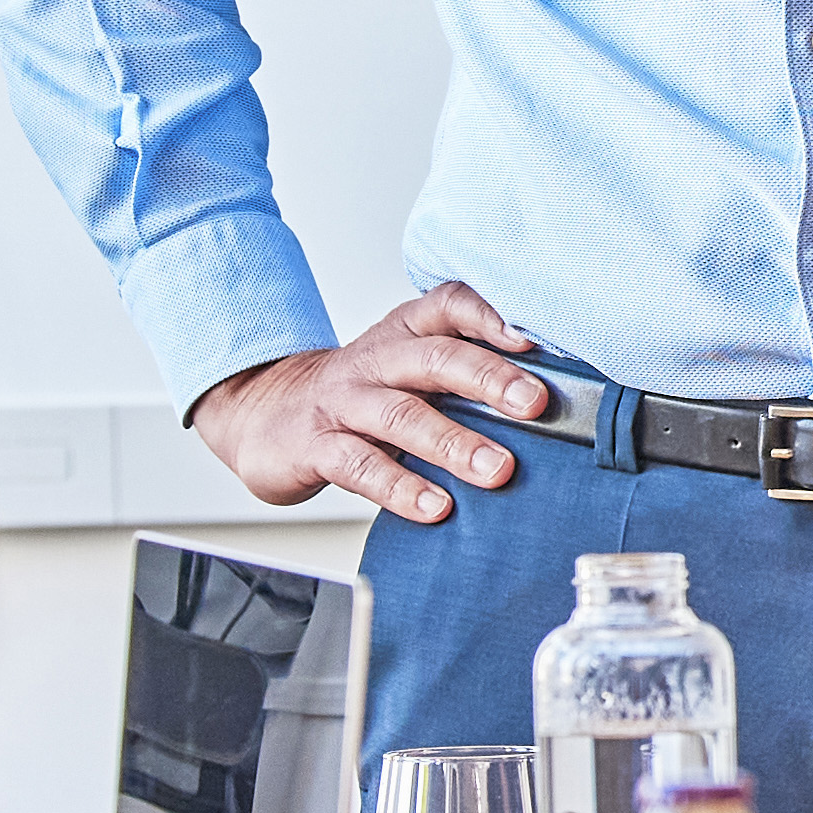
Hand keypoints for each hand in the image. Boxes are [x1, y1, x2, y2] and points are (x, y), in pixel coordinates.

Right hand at [193, 282, 561, 528]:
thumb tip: (550, 403)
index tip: (534, 337)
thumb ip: (463, 376)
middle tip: (535, 405)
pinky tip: (436, 507)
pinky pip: (360, 465)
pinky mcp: (316, 446)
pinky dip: (401, 488)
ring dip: (454, 443)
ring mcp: (343, 402)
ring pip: (401, 415)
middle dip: (489, 379)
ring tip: (498, 470)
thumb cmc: (358, 397)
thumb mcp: (407, 370)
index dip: (491, 315)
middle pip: (434, 358)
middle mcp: (375, 360)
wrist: (262, 414)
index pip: (448, 305)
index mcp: (404, 333)